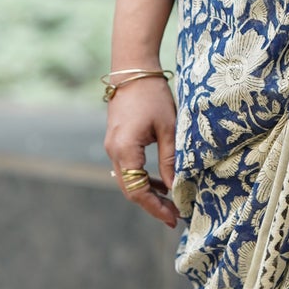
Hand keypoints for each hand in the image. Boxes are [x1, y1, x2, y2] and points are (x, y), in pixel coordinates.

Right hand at [104, 76, 178, 227]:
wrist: (133, 70)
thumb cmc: (153, 96)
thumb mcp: (168, 129)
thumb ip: (170, 160)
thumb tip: (175, 188)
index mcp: (124, 150)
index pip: (137, 190)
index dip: (155, 207)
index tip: (174, 218)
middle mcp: (113, 151)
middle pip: (130, 189)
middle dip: (152, 204)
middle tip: (175, 215)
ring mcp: (113, 147)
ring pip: (128, 180)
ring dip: (148, 192)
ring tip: (171, 202)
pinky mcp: (117, 141)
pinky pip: (128, 168)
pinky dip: (143, 178)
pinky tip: (161, 182)